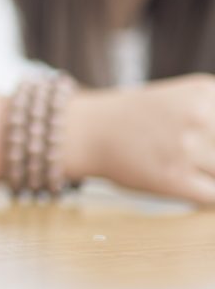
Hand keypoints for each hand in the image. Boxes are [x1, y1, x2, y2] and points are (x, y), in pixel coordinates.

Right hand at [69, 74, 214, 203]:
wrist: (86, 131)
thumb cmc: (140, 118)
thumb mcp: (189, 99)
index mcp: (205, 91)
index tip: (212, 146)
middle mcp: (198, 116)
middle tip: (199, 157)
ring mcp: (185, 148)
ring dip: (211, 174)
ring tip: (190, 168)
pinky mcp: (172, 179)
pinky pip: (212, 197)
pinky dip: (206, 196)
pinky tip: (191, 185)